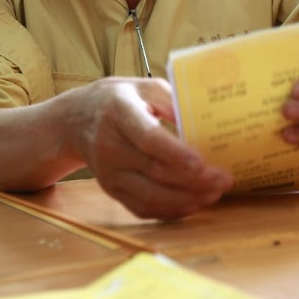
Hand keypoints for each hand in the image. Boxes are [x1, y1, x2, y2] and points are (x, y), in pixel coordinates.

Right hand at [66, 77, 233, 218]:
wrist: (75, 120)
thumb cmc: (118, 99)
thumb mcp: (143, 87)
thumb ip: (171, 99)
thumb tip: (202, 117)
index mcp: (120, 112)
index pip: (148, 138)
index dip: (176, 153)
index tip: (202, 163)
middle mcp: (111, 146)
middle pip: (154, 171)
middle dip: (193, 180)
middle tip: (223, 181)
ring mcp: (109, 173)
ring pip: (149, 195)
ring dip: (185, 200)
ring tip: (214, 195)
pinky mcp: (111, 190)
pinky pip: (141, 207)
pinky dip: (169, 211)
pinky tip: (192, 205)